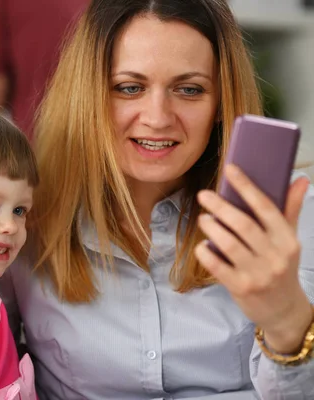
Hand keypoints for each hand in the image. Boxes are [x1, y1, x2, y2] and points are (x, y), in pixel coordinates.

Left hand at [195, 164, 311, 353]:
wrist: (284, 311)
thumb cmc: (282, 268)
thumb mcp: (289, 241)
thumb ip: (290, 210)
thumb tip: (300, 179)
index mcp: (288, 240)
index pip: (267, 207)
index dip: (247, 186)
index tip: (230, 169)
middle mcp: (275, 256)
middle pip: (244, 224)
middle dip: (221, 206)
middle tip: (204, 195)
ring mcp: (258, 273)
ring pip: (229, 244)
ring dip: (212, 228)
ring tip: (203, 218)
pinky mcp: (241, 287)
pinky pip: (217, 266)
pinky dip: (206, 253)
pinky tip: (201, 246)